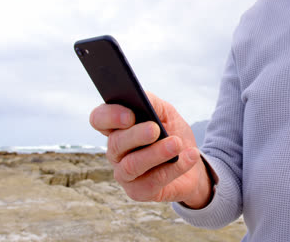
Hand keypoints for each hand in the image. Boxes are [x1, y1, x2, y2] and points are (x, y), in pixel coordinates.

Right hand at [89, 91, 211, 208]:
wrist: (191, 161)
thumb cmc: (173, 133)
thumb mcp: (166, 113)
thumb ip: (152, 103)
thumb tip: (142, 98)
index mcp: (117, 128)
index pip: (99, 119)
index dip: (110, 117)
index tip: (130, 115)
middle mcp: (116, 152)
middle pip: (115, 143)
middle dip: (137, 135)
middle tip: (155, 129)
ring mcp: (124, 174)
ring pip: (132, 165)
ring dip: (156, 153)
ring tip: (176, 144)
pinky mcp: (139, 192)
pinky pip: (153, 181)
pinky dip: (174, 168)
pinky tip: (190, 156)